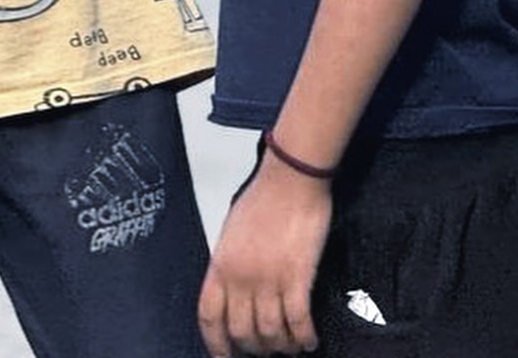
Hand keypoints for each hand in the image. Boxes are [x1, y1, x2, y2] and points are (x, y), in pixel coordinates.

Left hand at [199, 157, 331, 355]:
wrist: (291, 177)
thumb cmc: (264, 197)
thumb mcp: (232, 231)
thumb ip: (230, 265)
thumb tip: (235, 293)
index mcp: (221, 263)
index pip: (209, 316)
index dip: (216, 343)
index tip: (224, 356)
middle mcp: (241, 276)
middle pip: (241, 331)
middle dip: (255, 348)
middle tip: (266, 349)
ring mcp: (269, 278)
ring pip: (270, 333)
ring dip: (281, 346)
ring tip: (290, 346)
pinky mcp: (297, 277)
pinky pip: (298, 322)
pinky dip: (304, 337)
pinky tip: (308, 340)